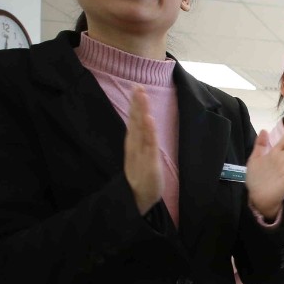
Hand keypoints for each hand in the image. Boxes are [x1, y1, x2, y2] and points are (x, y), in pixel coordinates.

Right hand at [123, 85, 162, 213]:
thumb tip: (143, 128)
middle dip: (137, 103)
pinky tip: (148, 119)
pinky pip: (148, 144)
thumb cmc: (142, 176)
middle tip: (137, 86)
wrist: (138, 197)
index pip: (135, 120)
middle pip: (135, 120)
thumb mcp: (142, 156)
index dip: (136, 105)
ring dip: (141, 111)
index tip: (137, 88)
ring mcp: (141, 152)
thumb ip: (141, 142)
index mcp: (134, 143)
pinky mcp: (149, 162)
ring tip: (142, 96)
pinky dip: (148, 131)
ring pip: (141, 128)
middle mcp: (135, 145)